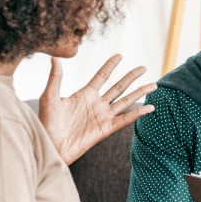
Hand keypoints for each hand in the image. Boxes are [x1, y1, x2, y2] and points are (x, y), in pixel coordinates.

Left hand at [38, 54, 156, 164]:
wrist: (50, 145)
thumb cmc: (46, 124)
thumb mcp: (49, 97)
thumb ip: (55, 78)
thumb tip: (55, 57)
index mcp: (84, 94)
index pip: (101, 76)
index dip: (110, 65)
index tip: (120, 55)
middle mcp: (96, 104)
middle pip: (118, 87)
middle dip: (131, 77)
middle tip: (143, 67)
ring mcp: (102, 116)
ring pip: (126, 101)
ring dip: (140, 92)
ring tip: (154, 85)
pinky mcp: (106, 129)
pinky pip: (125, 119)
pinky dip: (138, 113)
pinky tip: (150, 107)